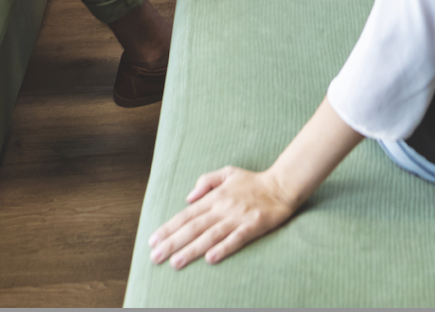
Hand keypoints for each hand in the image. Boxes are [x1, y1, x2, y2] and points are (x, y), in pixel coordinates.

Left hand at [149, 166, 298, 267]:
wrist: (282, 185)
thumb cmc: (253, 181)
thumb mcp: (227, 172)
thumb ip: (206, 181)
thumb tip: (189, 198)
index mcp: (215, 197)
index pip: (186, 214)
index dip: (168, 228)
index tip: (153, 240)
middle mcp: (223, 208)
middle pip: (193, 227)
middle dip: (172, 243)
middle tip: (155, 257)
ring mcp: (238, 217)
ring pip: (210, 235)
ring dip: (191, 250)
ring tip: (176, 262)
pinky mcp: (253, 226)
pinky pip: (236, 239)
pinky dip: (223, 248)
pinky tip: (210, 258)